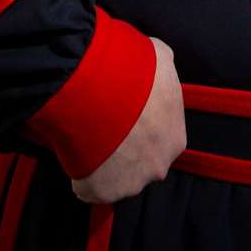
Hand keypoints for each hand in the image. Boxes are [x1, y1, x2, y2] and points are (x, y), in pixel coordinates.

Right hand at [71, 37, 185, 203]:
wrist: (99, 90)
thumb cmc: (133, 71)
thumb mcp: (159, 57)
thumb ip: (161, 67)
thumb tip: (155, 61)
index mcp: (175, 138)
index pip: (161, 139)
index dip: (141, 126)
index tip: (125, 114)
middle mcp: (158, 166)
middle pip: (141, 162)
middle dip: (126, 147)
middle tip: (105, 124)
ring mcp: (130, 184)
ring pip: (117, 177)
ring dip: (104, 161)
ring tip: (88, 135)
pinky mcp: (102, 193)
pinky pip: (88, 187)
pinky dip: (81, 173)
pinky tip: (76, 150)